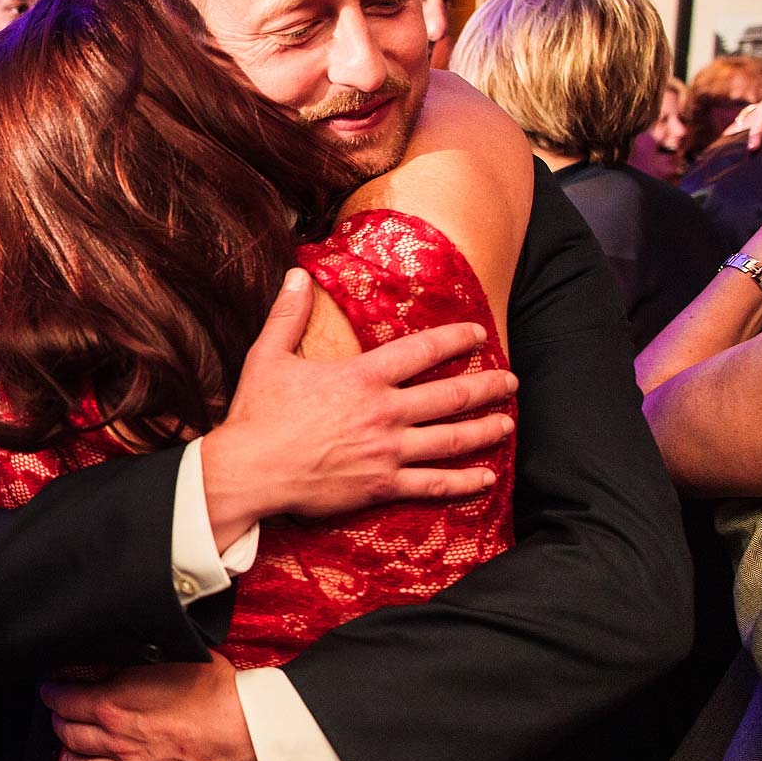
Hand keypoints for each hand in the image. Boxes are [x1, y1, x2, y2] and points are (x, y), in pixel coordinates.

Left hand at [42, 652, 256, 760]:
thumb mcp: (165, 658)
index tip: (47, 690)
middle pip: (71, 736)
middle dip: (58, 725)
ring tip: (68, 754)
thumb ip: (132, 661)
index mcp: (113, 706)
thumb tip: (111, 657)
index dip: (52, 694)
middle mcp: (117, 743)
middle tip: (57, 719)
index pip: (66, 701)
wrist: (246, 730)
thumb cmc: (213, 689)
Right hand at [202, 268, 516, 545]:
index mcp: (362, 377)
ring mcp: (388, 451)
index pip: (423, 351)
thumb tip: (296, 275)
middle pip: (451, 396)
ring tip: (507, 422)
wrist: (250, 470)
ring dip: (485, 429)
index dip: (456, 340)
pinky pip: (434, 484)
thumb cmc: (257, 414)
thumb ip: (287, 315)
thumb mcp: (267, 356)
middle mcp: (385, 412)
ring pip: (452, 439)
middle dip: (487, 386)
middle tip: (511, 381)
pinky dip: (465, 481)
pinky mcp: (383, 485)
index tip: (478, 333)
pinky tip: (486, 477)